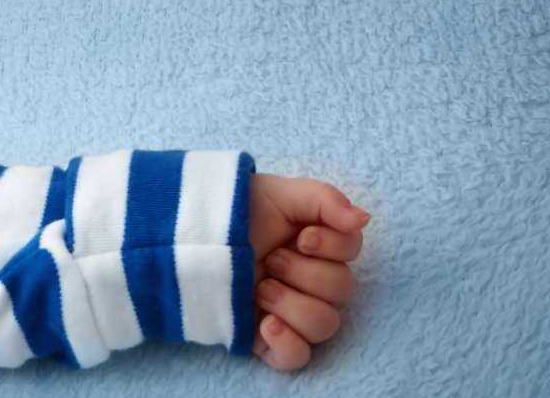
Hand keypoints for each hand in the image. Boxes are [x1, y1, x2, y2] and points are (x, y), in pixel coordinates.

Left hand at [246, 172, 369, 371]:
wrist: (186, 235)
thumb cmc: (234, 211)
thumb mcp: (278, 193)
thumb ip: (325, 199)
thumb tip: (363, 220)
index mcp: (316, 245)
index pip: (351, 251)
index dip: (333, 246)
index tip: (303, 237)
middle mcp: (309, 280)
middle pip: (341, 290)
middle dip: (305, 272)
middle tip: (271, 259)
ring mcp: (290, 311)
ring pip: (324, 325)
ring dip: (293, 304)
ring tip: (259, 287)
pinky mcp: (267, 338)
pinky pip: (297, 358)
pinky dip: (288, 344)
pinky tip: (267, 325)